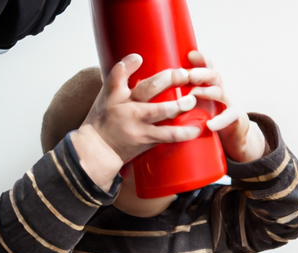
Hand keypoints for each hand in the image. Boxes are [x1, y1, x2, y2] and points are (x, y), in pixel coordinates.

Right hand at [71, 54, 200, 190]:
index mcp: (116, 95)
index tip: (139, 58)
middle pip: (146, 90)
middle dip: (166, 80)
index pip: (118, 75)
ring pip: (160, 113)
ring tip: (193, 100)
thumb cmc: (105, 120)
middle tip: (184, 74)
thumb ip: (120, 78)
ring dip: (179, 106)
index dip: (128, 65)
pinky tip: (196, 128)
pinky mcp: (147, 140)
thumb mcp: (107, 96)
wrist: (101, 150)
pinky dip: (183, 133)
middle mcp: (127, 108)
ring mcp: (138, 125)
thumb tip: (137, 57)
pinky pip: (168, 136)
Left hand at [187, 51, 265, 162]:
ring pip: (219, 92)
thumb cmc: (209, 115)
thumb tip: (160, 88)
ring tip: (193, 94)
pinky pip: (229, 116)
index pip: (206, 66)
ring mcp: (228, 102)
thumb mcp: (195, 103)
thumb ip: (182, 95)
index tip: (190, 55)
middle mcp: (219, 89)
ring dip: (206, 92)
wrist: (234, 132)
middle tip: (189, 75)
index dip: (200, 60)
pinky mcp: (235, 117)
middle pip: (212, 75)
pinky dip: (220, 120)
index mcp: (208, 83)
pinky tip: (210, 124)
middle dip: (201, 73)